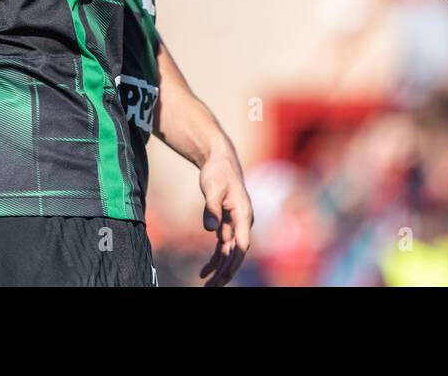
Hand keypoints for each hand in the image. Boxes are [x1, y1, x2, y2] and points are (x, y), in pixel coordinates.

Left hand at [197, 143, 253, 286]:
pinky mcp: (227, 224)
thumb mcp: (213, 187)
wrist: (220, 160)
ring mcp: (235, 225)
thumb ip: (212, 207)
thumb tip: (211, 229)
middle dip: (226, 272)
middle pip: (236, 253)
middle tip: (212, 287)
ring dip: (219, 270)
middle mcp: (242, 222)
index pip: (242, 243)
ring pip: (229, 254)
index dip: (235, 260)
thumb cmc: (218, 172)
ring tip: (207, 286)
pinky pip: (222, 247)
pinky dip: (214, 260)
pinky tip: (204, 272)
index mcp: (243, 213)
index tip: (225, 275)